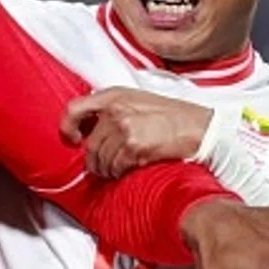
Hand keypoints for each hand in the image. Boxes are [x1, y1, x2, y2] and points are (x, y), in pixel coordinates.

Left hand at [61, 88, 211, 178]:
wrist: (200, 128)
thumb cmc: (174, 116)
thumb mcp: (139, 100)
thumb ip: (113, 108)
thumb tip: (90, 126)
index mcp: (114, 95)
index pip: (74, 108)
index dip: (68, 127)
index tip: (73, 139)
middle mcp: (115, 110)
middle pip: (90, 144)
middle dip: (95, 160)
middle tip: (104, 166)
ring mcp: (124, 128)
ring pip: (100, 159)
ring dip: (107, 169)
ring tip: (118, 168)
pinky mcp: (133, 146)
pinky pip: (115, 167)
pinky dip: (119, 173)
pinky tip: (129, 168)